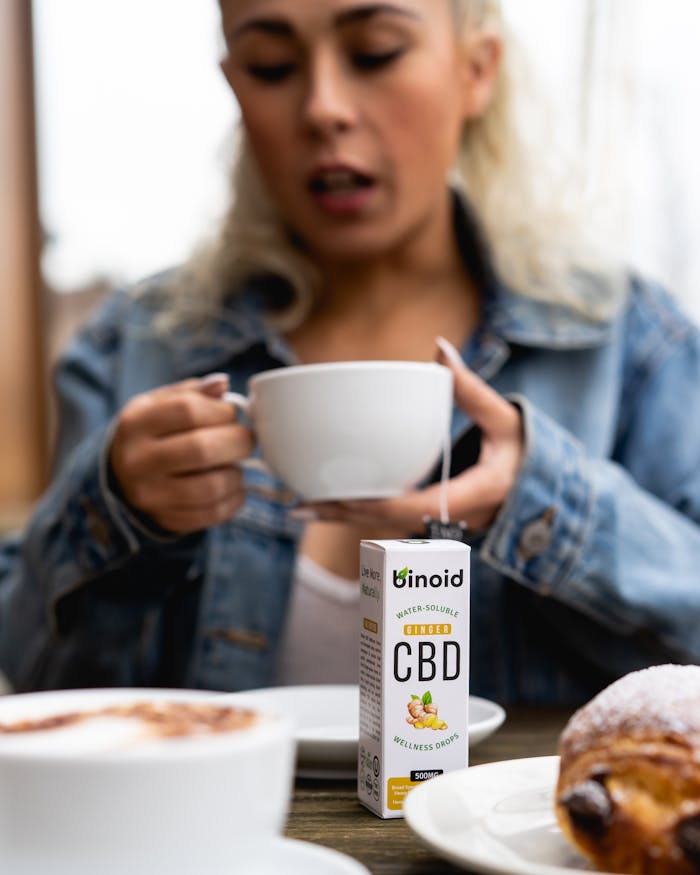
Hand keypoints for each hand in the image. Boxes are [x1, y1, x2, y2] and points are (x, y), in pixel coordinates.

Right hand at [109, 374, 253, 533]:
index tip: (231, 414)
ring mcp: (151, 495)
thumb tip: (222, 384)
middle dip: (239, 442)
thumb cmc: (154, 432)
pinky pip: (214, 513)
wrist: (124, 476)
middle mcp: (138, 460)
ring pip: (212, 486)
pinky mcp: (167, 520)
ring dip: (237, 473)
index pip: (189, 410)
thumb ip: (194, 392)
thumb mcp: (162, 404)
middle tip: (246, 439)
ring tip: (235, 464)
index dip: (222, 410)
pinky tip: (233, 486)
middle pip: (202, 449)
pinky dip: (235, 499)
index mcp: (136, 423)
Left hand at [302, 337, 523, 532]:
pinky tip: (335, 503)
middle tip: (299, 506)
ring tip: (303, 506)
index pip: (410, 507)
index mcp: (472, 495)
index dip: (369, 503)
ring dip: (348, 518)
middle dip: (343, 516)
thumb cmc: (530, 453)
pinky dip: (364, 512)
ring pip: (387, 527)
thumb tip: (440, 349)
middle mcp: (453, 519)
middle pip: (387, 524)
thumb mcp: (506, 418)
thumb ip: (471, 387)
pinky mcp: (436, 520)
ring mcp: (444, 525)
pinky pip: (395, 520)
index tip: (334, 494)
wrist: (546, 491)